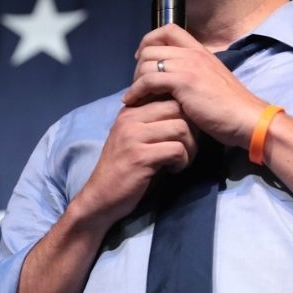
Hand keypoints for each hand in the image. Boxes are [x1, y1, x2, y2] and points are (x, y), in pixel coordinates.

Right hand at [71, 99, 197, 228]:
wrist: (100, 196)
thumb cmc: (124, 168)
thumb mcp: (135, 138)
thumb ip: (153, 122)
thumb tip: (185, 109)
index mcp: (130, 111)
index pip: (167, 95)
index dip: (185, 114)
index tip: (183, 134)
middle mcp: (129, 118)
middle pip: (177, 108)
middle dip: (192, 129)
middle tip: (188, 147)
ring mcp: (133, 137)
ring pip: (181, 128)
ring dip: (190, 147)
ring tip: (181, 160)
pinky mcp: (140, 157)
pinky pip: (177, 150)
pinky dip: (182, 161)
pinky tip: (173, 169)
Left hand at [124, 24, 267, 148]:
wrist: (246, 118)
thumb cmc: (231, 106)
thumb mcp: (211, 81)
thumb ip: (194, 74)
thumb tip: (174, 80)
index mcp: (200, 50)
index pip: (168, 29)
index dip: (149, 40)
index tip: (142, 58)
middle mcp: (193, 53)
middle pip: (151, 46)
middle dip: (138, 65)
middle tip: (138, 83)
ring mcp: (188, 66)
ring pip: (146, 62)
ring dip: (135, 79)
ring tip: (135, 95)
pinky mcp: (183, 82)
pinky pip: (148, 80)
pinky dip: (135, 91)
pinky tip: (133, 101)